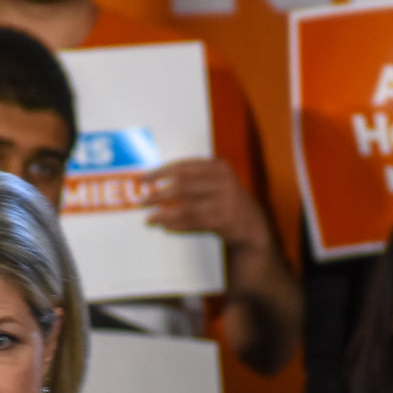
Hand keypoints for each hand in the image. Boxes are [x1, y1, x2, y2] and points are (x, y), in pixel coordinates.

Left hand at [144, 157, 271, 251]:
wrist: (251, 225)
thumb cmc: (224, 201)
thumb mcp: (214, 183)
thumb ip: (191, 179)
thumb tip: (154, 181)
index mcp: (218, 166)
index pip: (183, 166)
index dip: (160, 172)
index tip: (143, 179)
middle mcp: (223, 180)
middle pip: (182, 186)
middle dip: (158, 194)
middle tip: (140, 201)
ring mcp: (226, 200)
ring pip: (186, 206)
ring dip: (164, 213)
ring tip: (149, 218)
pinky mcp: (225, 219)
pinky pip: (194, 222)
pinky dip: (177, 225)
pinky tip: (164, 226)